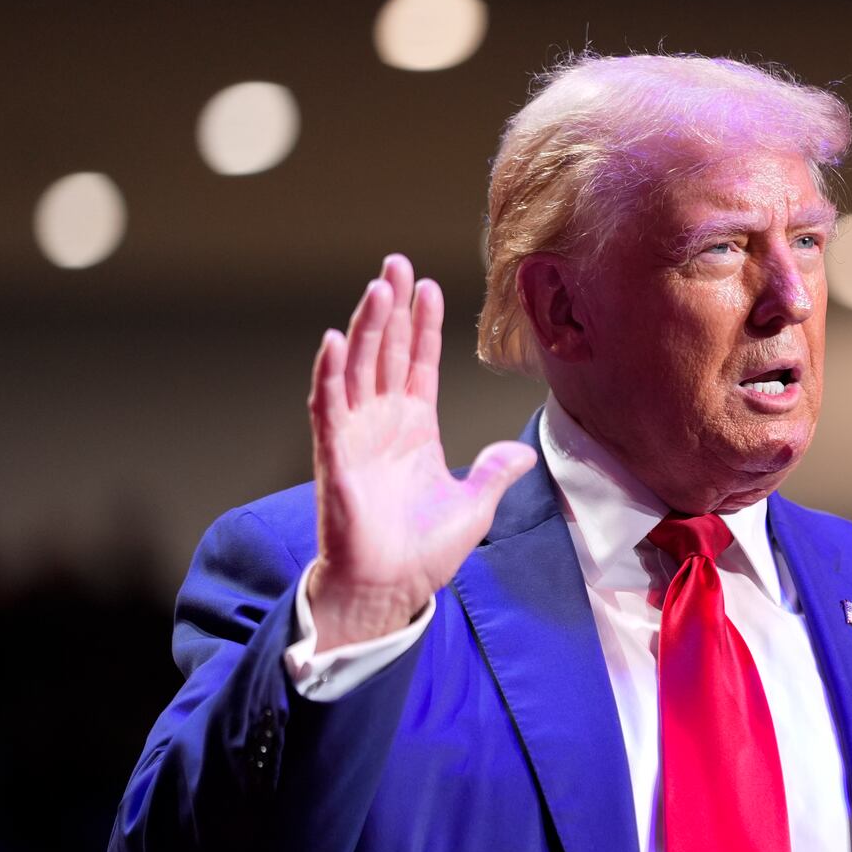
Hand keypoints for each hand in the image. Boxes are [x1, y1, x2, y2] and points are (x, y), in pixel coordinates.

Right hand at [306, 254, 535, 651]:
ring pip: (359, 368)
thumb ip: (496, 472)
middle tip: (396, 263)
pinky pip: (328, 406)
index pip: (419, 362)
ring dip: (366, 327)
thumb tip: (523, 452)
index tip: (429, 286)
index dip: (424, 325)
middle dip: (392, 307)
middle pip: (386, 351)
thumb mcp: (474, 505)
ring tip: (378, 287)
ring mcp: (356, 435)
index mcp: (415, 428)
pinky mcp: (334, 456)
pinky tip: (335, 341)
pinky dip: (330, 374)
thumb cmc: (423, 552)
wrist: (391, 588)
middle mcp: (383, 423)